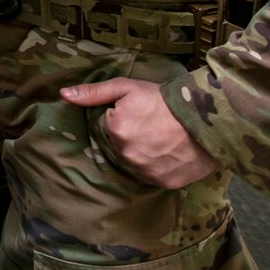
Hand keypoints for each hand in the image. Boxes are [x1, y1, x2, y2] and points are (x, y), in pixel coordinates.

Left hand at [61, 78, 218, 188]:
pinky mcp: (162, 182)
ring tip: (162, 138)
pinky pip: (152, 174)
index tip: (140, 112)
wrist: (206, 119)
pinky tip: (169, 153)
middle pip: (120, 145)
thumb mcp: (127, 87)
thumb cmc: (164, 100)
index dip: (123, 117)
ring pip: (134, 160)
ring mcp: (145, 171)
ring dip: (143, 151)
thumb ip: (94, 92)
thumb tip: (64, 94)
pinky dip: (157, 166)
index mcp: (114, 129)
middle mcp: (126, 153)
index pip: (108, 126)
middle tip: (152, 124)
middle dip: (131, 135)